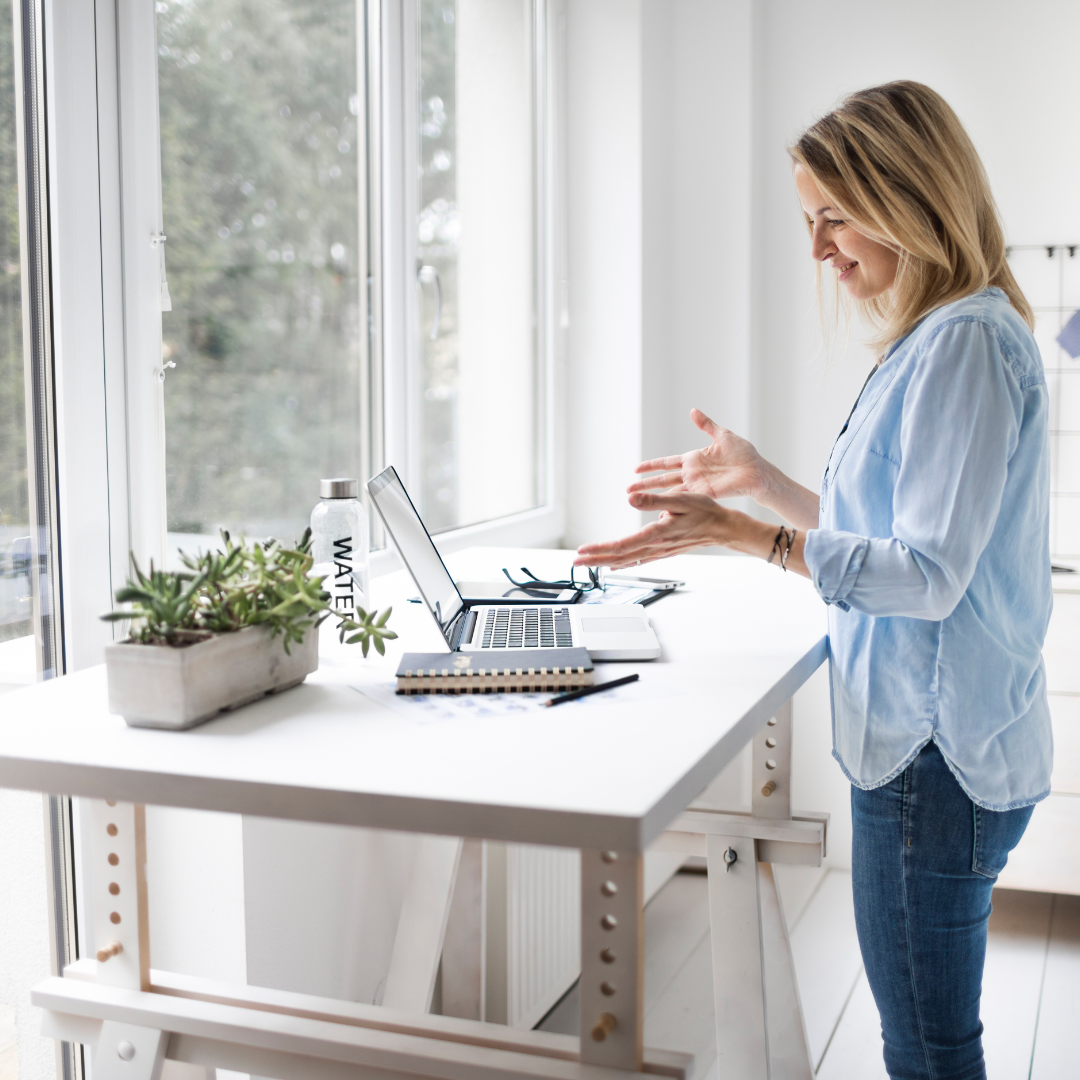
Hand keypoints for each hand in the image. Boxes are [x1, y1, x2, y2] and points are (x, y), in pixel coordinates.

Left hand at [575, 491, 732, 568]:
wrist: (722, 527)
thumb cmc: (704, 511)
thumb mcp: (681, 498)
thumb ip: (654, 500)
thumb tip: (631, 498)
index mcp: (657, 534)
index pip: (623, 545)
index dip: (600, 549)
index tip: (583, 550)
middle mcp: (655, 546)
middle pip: (619, 557)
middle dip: (594, 560)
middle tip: (575, 562)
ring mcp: (658, 551)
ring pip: (626, 560)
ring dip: (604, 562)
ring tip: (587, 564)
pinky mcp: (662, 551)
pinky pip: (638, 560)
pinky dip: (622, 563)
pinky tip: (613, 565)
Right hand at [629, 409, 766, 501]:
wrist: (757, 471)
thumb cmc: (744, 454)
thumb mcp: (722, 435)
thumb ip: (706, 425)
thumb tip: (693, 411)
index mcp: (693, 459)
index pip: (666, 463)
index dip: (651, 466)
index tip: (635, 469)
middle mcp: (692, 473)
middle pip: (663, 479)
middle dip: (645, 485)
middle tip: (627, 491)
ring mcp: (697, 485)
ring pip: (670, 492)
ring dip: (654, 496)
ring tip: (637, 502)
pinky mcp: (706, 495)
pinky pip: (686, 500)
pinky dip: (673, 505)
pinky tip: (660, 510)